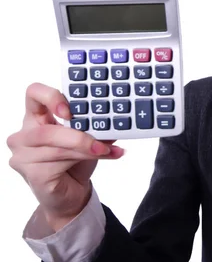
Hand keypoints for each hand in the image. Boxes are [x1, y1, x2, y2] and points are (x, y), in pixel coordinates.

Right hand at [6, 82, 124, 230]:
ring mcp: (23, 156)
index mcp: (36, 117)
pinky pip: (60, 162)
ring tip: (109, 149)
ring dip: (87, 148)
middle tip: (101, 140)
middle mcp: (24, 135)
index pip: (34, 93)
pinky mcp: (32, 174)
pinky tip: (104, 156)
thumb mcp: (87, 136)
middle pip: (46, 130)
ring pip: (57, 147)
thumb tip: (112, 115)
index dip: (51, 97)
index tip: (70, 110)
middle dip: (77, 136)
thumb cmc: (76, 161)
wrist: (73, 193)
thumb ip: (93, 123)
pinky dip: (84, 158)